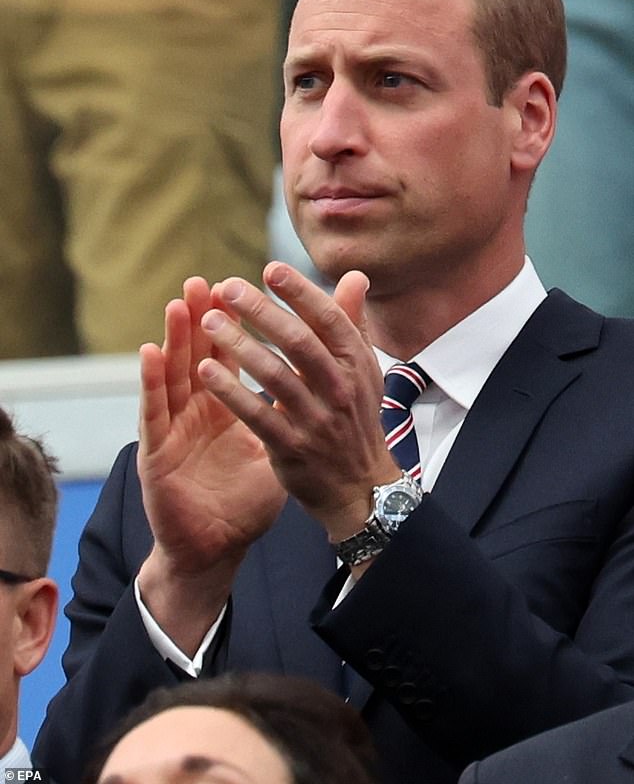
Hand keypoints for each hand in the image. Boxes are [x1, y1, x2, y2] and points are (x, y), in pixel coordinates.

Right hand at [137, 277, 285, 649]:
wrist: (216, 546)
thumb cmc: (245, 497)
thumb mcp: (281, 445)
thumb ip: (300, 407)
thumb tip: (332, 379)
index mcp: (224, 407)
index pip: (228, 355)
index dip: (234, 322)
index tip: (243, 286)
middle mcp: (196, 411)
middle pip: (197, 355)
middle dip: (201, 317)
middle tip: (204, 280)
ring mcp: (174, 429)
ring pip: (172, 374)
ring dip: (175, 337)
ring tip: (180, 303)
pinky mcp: (156, 453)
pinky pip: (152, 413)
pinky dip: (150, 382)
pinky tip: (149, 353)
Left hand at [198, 262, 399, 543]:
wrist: (358, 486)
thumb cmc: (354, 417)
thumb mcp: (363, 370)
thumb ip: (352, 322)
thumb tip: (355, 276)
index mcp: (357, 364)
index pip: (328, 319)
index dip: (300, 292)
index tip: (270, 269)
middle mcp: (340, 389)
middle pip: (298, 342)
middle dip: (261, 310)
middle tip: (226, 287)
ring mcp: (316, 419)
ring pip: (274, 375)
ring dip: (239, 344)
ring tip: (209, 320)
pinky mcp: (291, 447)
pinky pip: (256, 414)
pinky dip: (231, 391)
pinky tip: (206, 369)